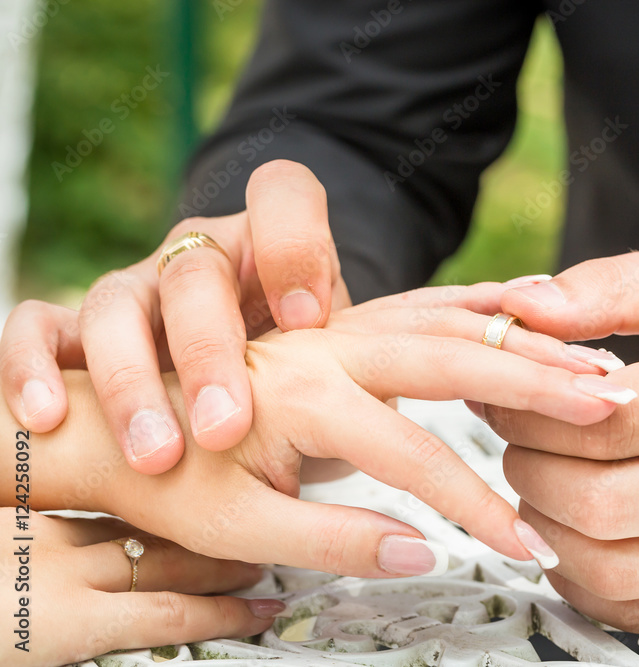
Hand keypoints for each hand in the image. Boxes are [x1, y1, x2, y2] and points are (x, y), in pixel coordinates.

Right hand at [0, 160, 348, 473]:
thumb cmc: (304, 359)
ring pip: (113, 305)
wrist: (249, 359)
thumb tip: (391, 398)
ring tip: (156, 456)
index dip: (295, 247)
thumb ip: (361, 359)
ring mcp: (136, 287)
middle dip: (209, 353)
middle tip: (225, 428)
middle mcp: (197, 255)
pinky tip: (46, 418)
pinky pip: (37, 325)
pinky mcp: (78, 326)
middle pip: (194, 276)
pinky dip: (31, 364)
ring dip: (131, 383)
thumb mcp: (342, 352)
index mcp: (269, 241)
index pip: (282, 194)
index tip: (310, 321)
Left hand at [0, 510, 281, 665]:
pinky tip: (134, 515)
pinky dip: (122, 515)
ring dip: (178, 534)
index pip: (169, 616)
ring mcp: (36, 536)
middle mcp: (60, 567)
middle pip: (163, 562)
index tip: (263, 613)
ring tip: (213, 534)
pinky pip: (83, 513)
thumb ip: (87, 657)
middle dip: (219, 565)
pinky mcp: (10, 519)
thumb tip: (134, 653)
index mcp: (62, 618)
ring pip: (129, 529)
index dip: (224, 618)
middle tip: (259, 565)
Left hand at [13, 286, 629, 575]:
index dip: (474, 504)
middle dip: (535, 380)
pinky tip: (529, 311)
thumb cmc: (172, 475)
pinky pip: (427, 307)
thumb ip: (335, 538)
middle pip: (452, 354)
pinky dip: (483, 310)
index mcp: (304, 396)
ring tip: (590, 358)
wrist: (125, 420)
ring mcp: (341, 331)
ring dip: (522, 340)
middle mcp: (330, 348)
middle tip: (606, 400)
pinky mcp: (346, 331)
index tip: (521, 543)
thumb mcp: (238, 528)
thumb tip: (423, 550)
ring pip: (448, 320)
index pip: (415, 453)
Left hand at [488, 242, 638, 632]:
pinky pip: (637, 609)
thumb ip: (608, 286)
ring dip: (546, 527)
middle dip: (529, 469)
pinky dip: (580, 574)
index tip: (502, 395)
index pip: (606, 420)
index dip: (531, 411)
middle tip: (517, 441)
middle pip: (600, 500)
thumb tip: (519, 308)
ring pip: (609, 568)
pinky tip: (573, 529)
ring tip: (541, 482)